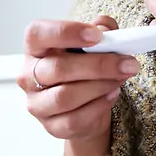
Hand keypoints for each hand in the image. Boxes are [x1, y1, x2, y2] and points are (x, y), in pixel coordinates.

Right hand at [19, 16, 138, 143]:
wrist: (87, 107)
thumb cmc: (85, 69)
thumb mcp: (95, 43)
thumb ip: (102, 30)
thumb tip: (106, 29)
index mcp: (35, 48)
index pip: (37, 33)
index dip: (66, 32)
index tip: (97, 35)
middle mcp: (28, 76)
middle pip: (58, 69)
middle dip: (98, 65)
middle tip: (127, 62)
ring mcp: (37, 104)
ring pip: (66, 96)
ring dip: (100, 86)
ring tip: (121, 78)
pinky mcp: (51, 126)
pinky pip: (74, 119)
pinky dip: (99, 106)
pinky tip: (112, 94)